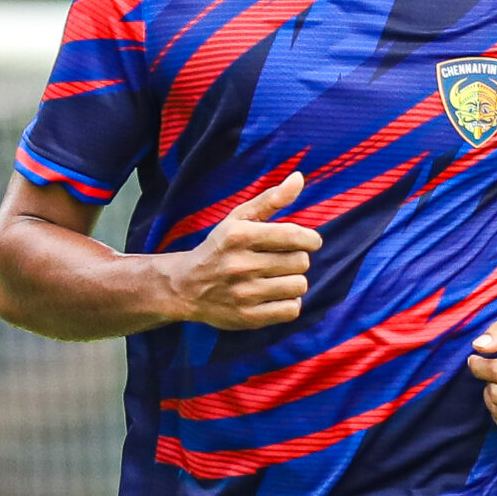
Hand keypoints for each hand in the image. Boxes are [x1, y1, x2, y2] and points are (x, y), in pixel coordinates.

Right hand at [170, 173, 319, 329]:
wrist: (186, 286)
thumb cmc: (220, 248)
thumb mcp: (238, 218)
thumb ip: (271, 199)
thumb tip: (299, 178)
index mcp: (239, 235)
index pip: (295, 236)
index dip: (310, 239)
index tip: (309, 241)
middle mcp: (240, 264)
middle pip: (301, 262)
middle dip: (297, 259)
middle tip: (283, 260)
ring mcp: (244, 293)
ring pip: (299, 286)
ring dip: (295, 281)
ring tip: (278, 278)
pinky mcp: (248, 317)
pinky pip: (291, 310)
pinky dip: (289, 303)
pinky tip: (276, 296)